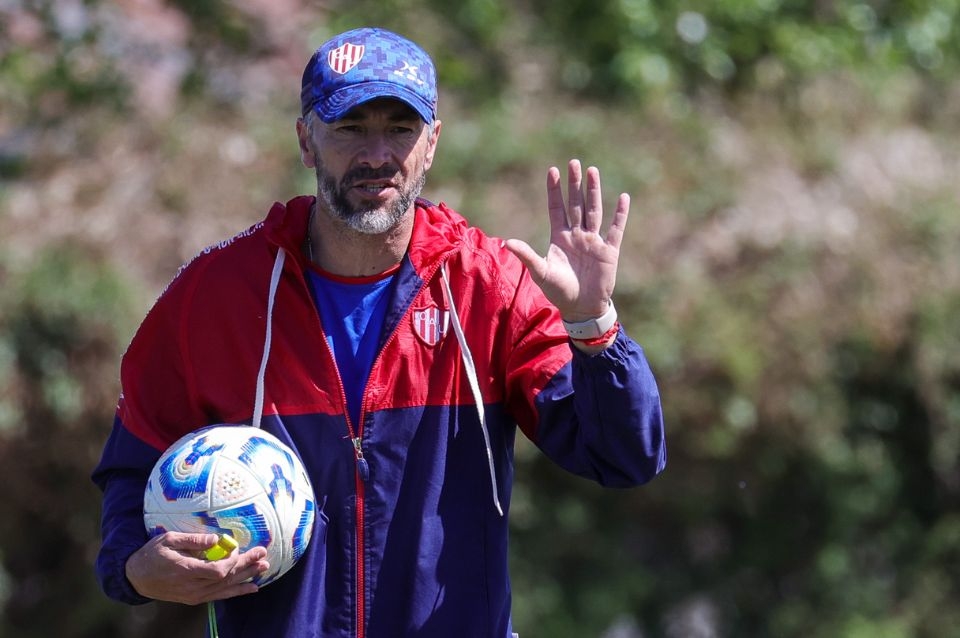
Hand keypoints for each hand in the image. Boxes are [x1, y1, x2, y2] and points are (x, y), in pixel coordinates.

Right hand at [125, 532, 268, 604]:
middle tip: (264, 555)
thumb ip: (193, 540)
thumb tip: (215, 539)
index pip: (218, 570)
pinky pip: (219, 596)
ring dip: (246, 578)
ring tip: (263, 569)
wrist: (136, 577)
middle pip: (226, 578)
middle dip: (247, 566)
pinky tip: (251, 588)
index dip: (233, 561)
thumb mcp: (169, 540)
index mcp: (187, 571)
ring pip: (225, 588)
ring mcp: (194, 595)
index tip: (241, 547)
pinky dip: (236, 592)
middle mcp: (192, 587)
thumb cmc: (153, 554)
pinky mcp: (194, 599)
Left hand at [505, 159, 628, 321]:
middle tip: (574, 163)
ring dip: (593, 191)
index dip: (555, 190)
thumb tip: (507, 242)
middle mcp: (577, 235)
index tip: (552, 171)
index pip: (556, 208)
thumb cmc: (559, 291)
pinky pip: (615, 229)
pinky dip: (620, 214)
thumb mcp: (541, 272)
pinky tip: (623, 197)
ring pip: (593, 210)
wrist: (581, 308)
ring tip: (593, 171)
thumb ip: (527, 255)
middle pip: (575, 204)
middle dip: (574, 184)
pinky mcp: (609, 251)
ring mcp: (593, 241)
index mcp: (559, 237)